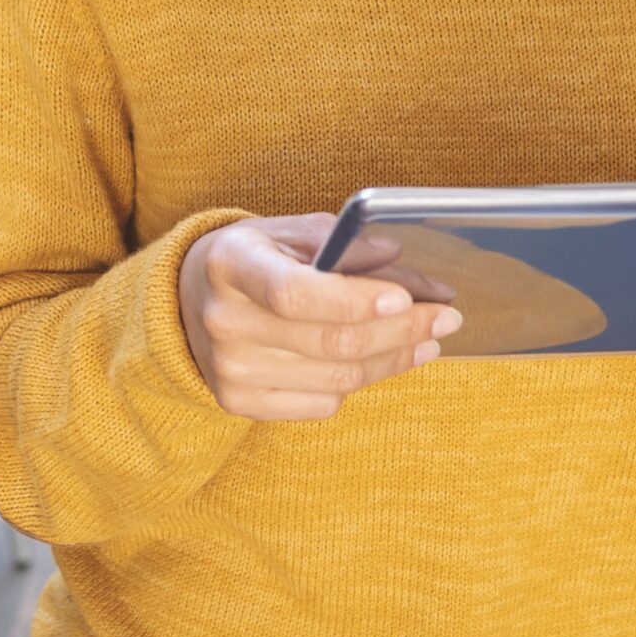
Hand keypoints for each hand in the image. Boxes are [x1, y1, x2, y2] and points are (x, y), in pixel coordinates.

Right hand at [178, 215, 462, 420]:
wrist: (190, 300)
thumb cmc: (254, 259)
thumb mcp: (290, 233)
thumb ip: (347, 245)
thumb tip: (407, 267)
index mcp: (230, 264)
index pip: (295, 292)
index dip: (355, 300)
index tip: (406, 298)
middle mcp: (224, 320)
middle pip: (330, 340)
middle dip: (401, 330)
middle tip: (445, 317)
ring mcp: (229, 368)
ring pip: (337, 379)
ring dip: (393, 359)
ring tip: (427, 340)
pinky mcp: (239, 402)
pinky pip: (323, 404)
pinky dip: (361, 381)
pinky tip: (380, 359)